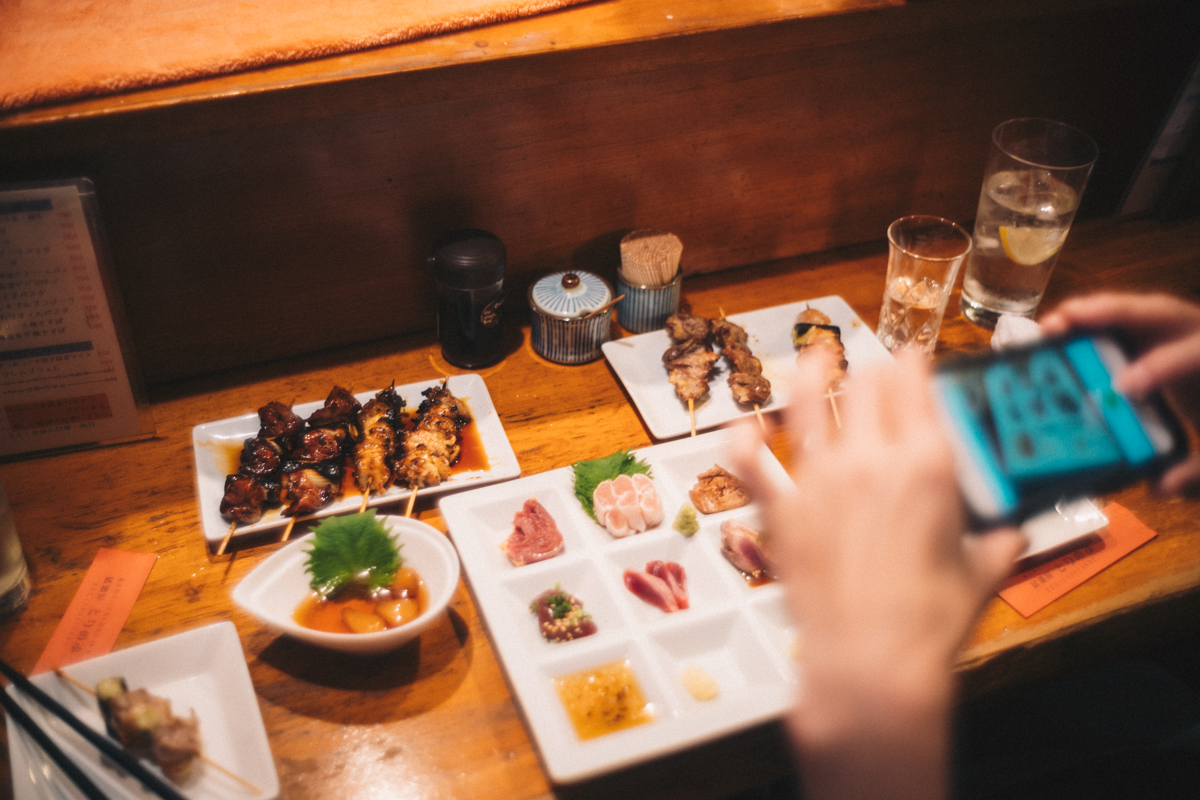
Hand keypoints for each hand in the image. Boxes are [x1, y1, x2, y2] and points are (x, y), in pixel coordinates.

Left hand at [728, 352, 1024, 799]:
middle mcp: (869, 459)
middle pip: (864, 386)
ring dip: (809, 372)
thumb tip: (1013, 532)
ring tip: (813, 356)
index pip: (914, 383)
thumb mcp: (982, 575)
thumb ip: (999, 542)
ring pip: (805, 403)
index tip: (913, 358)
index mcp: (926, 465)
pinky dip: (744, 442)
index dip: (913, 362)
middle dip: (871, 370)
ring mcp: (819, 481)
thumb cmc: (929, 625)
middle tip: (874, 373)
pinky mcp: (782, 512)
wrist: (872, 666)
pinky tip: (744, 426)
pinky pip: (752, 466)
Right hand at [1040, 292, 1199, 494]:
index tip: (1122, 388)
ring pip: (1132, 308)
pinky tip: (1058, 331)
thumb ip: (1197, 470)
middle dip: (1107, 313)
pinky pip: (1120, 318)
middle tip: (1061, 328)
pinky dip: (1088, 321)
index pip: (1187, 356)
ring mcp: (1172, 327)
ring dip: (1087, 313)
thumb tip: (1159, 486)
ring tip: (1049, 327)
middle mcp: (1193, 332)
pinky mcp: (1153, 331)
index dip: (1154, 368)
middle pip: (1154, 310)